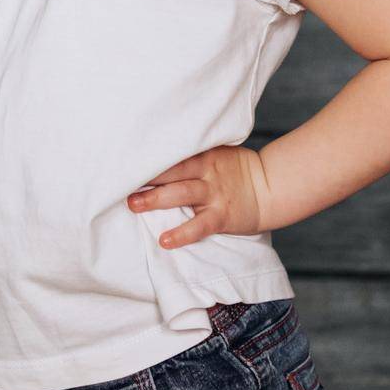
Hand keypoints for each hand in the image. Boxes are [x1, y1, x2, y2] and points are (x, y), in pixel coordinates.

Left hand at [127, 144, 274, 247]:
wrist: (270, 187)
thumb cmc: (237, 169)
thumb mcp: (216, 152)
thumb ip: (192, 153)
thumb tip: (158, 149)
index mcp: (202, 155)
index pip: (170, 153)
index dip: (147, 155)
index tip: (123, 157)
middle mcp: (205, 172)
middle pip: (169, 171)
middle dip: (144, 176)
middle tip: (119, 179)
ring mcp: (213, 194)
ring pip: (180, 194)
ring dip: (155, 199)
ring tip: (133, 204)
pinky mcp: (221, 216)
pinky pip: (198, 226)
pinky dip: (181, 233)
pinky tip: (165, 240)